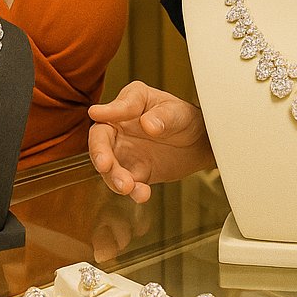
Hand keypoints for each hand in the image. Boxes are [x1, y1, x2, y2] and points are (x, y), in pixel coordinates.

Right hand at [88, 81, 215, 202]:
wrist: (198, 144)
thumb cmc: (185, 118)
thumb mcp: (177, 113)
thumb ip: (163, 117)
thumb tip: (147, 124)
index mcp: (131, 102)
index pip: (115, 107)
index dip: (107, 112)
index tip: (97, 114)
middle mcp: (120, 127)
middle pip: (100, 139)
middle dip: (100, 153)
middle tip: (104, 164)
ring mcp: (123, 151)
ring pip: (109, 166)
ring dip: (115, 178)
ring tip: (127, 186)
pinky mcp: (132, 172)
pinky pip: (127, 183)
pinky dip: (133, 190)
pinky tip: (142, 193)